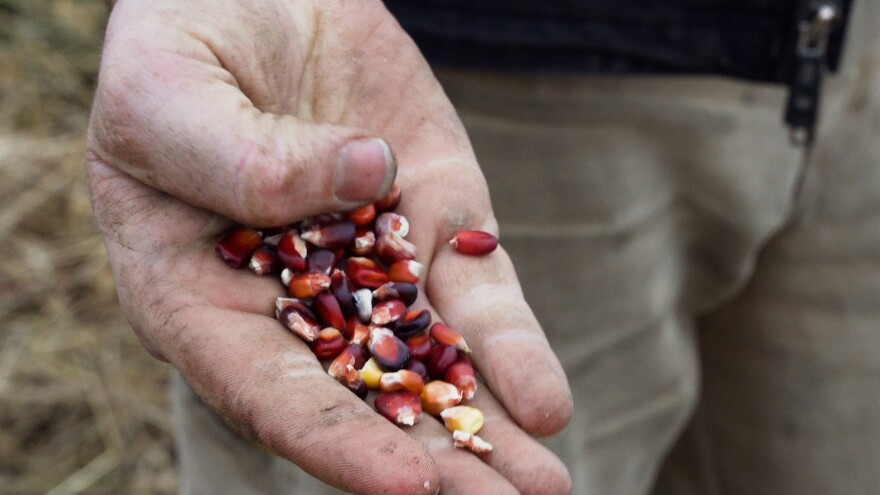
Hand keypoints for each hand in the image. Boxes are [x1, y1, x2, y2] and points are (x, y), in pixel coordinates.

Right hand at [87, 1, 572, 492]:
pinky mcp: (436, 219)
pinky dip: (510, 344)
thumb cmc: (178, 47)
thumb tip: (355, 182)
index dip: (334, 440)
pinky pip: (477, 292)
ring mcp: (375, 266)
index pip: (267, 391)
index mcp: (200, 298)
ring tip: (542, 488)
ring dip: (487, 426)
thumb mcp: (165, 93)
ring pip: (433, 361)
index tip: (407, 486)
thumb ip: (236, 155)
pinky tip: (543, 401)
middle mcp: (293, 303)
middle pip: (364, 399)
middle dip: (432, 461)